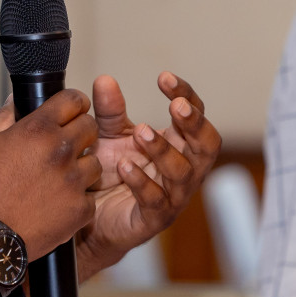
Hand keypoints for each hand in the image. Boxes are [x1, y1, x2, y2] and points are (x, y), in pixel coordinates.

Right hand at [0, 90, 100, 259]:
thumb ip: (4, 116)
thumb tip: (16, 100)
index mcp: (37, 129)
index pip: (73, 100)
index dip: (73, 102)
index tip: (71, 110)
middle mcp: (60, 151)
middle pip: (90, 127)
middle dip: (79, 131)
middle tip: (65, 144)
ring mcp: (73, 182)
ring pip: (95, 163)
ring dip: (81, 166)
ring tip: (59, 177)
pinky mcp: (79, 210)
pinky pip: (90, 197)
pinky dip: (77, 199)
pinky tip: (56, 202)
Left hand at [77, 72, 221, 277]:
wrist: (89, 215)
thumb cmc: (110, 173)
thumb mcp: (108, 136)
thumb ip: (109, 111)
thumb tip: (104, 79)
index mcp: (176, 143)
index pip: (194, 115)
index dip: (186, 95)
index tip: (164, 77)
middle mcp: (182, 168)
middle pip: (206, 145)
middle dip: (195, 124)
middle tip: (177, 106)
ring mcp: (171, 196)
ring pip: (183, 173)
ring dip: (164, 150)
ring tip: (141, 133)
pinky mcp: (153, 219)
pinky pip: (156, 201)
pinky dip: (142, 182)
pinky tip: (125, 166)